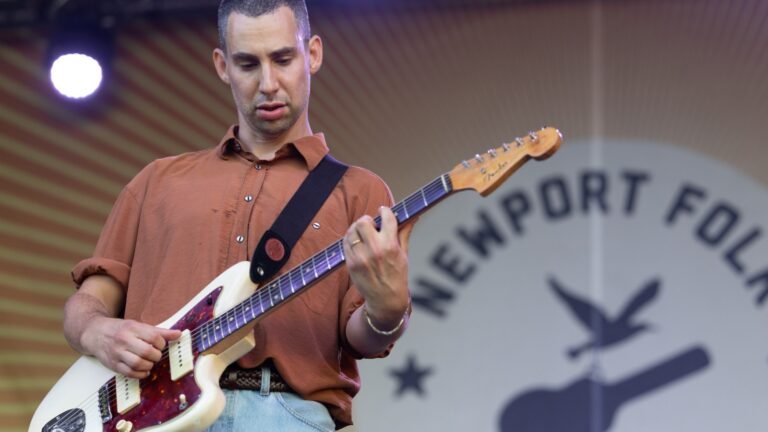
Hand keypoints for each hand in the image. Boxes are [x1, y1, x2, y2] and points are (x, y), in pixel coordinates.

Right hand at [81, 316, 180, 378]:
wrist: (94, 333)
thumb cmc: (120, 329)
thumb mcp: (138, 326)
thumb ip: (159, 331)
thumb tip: (178, 334)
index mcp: (132, 328)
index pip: (153, 337)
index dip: (161, 343)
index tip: (160, 345)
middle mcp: (123, 340)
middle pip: (146, 352)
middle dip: (156, 355)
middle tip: (156, 355)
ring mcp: (116, 353)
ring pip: (138, 364)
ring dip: (149, 365)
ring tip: (150, 362)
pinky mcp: (112, 365)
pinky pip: (129, 373)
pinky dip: (140, 374)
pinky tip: (144, 370)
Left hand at [343, 206, 415, 325]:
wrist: (385, 300)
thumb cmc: (397, 276)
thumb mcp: (404, 254)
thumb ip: (404, 232)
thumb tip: (413, 216)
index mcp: (391, 246)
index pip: (386, 218)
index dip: (384, 210)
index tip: (383, 210)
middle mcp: (375, 250)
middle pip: (363, 221)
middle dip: (367, 220)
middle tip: (371, 225)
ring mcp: (360, 257)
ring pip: (351, 231)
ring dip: (357, 229)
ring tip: (363, 234)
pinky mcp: (350, 263)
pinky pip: (345, 243)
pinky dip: (350, 240)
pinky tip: (357, 244)